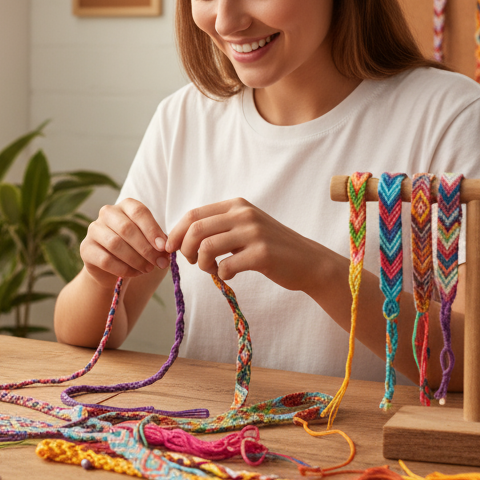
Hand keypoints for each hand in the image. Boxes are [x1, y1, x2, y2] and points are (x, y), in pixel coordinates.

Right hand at [79, 198, 169, 287]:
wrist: (112, 266)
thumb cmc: (135, 248)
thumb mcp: (149, 241)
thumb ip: (158, 243)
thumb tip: (165, 252)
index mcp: (125, 206)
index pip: (138, 212)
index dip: (152, 230)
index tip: (163, 247)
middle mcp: (107, 213)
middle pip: (126, 228)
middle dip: (145, 248)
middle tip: (159, 262)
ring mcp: (94, 230)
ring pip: (115, 244)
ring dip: (135, 259)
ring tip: (147, 269)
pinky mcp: (86, 248)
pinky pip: (105, 260)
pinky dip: (123, 268)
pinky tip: (134, 273)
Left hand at [165, 198, 312, 288]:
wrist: (309, 261)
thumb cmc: (271, 247)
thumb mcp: (245, 226)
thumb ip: (218, 226)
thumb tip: (181, 237)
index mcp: (236, 205)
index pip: (193, 214)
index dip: (176, 233)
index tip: (170, 249)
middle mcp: (244, 214)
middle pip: (195, 230)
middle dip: (185, 250)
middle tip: (194, 262)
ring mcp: (254, 233)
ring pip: (206, 248)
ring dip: (203, 264)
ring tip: (212, 269)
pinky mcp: (262, 254)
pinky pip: (226, 266)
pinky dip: (222, 274)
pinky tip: (230, 274)